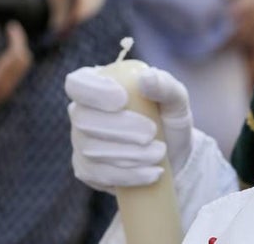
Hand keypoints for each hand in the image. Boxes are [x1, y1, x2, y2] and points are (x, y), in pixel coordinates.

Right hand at [0, 22, 31, 108]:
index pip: (16, 55)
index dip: (17, 37)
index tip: (11, 25)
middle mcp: (5, 88)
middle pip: (25, 60)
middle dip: (20, 42)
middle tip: (11, 30)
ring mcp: (6, 92)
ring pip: (24, 67)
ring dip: (19, 50)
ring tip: (9, 39)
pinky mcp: (4, 94)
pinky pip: (18, 73)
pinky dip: (17, 59)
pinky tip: (5, 53)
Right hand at [65, 65, 194, 190]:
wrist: (171, 156)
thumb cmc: (168, 118)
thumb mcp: (176, 99)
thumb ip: (165, 85)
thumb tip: (145, 78)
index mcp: (97, 83)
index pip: (78, 83)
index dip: (95, 92)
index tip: (123, 99)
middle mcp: (81, 111)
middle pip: (83, 119)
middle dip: (120, 128)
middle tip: (152, 133)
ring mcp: (80, 142)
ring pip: (91, 149)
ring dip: (128, 154)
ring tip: (159, 153)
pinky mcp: (85, 170)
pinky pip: (97, 174)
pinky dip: (128, 175)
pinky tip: (151, 173)